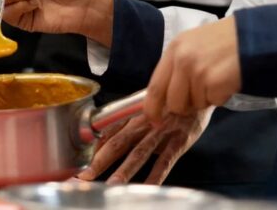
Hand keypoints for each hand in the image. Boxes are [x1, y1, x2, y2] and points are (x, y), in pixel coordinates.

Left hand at [78, 108, 212, 183]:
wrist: (198, 90)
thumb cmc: (168, 101)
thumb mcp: (144, 107)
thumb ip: (125, 124)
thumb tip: (101, 142)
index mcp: (133, 113)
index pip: (107, 130)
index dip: (92, 146)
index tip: (78, 160)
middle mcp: (144, 120)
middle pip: (118, 142)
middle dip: (100, 160)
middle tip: (85, 176)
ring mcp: (162, 130)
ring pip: (140, 152)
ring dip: (125, 170)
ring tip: (112, 185)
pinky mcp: (180, 140)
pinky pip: (166, 160)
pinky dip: (156, 175)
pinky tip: (147, 187)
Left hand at [145, 17, 240, 122]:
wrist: (253, 36)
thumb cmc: (224, 40)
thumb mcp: (193, 45)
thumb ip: (178, 67)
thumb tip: (168, 98)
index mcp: (173, 49)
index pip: (154, 86)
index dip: (152, 108)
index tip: (155, 120)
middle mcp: (181, 60)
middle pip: (173, 102)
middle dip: (185, 106)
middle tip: (201, 94)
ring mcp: (197, 72)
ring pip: (194, 105)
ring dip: (206, 99)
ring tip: (217, 79)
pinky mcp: (213, 83)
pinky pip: (212, 103)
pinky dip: (220, 97)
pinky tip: (227, 81)